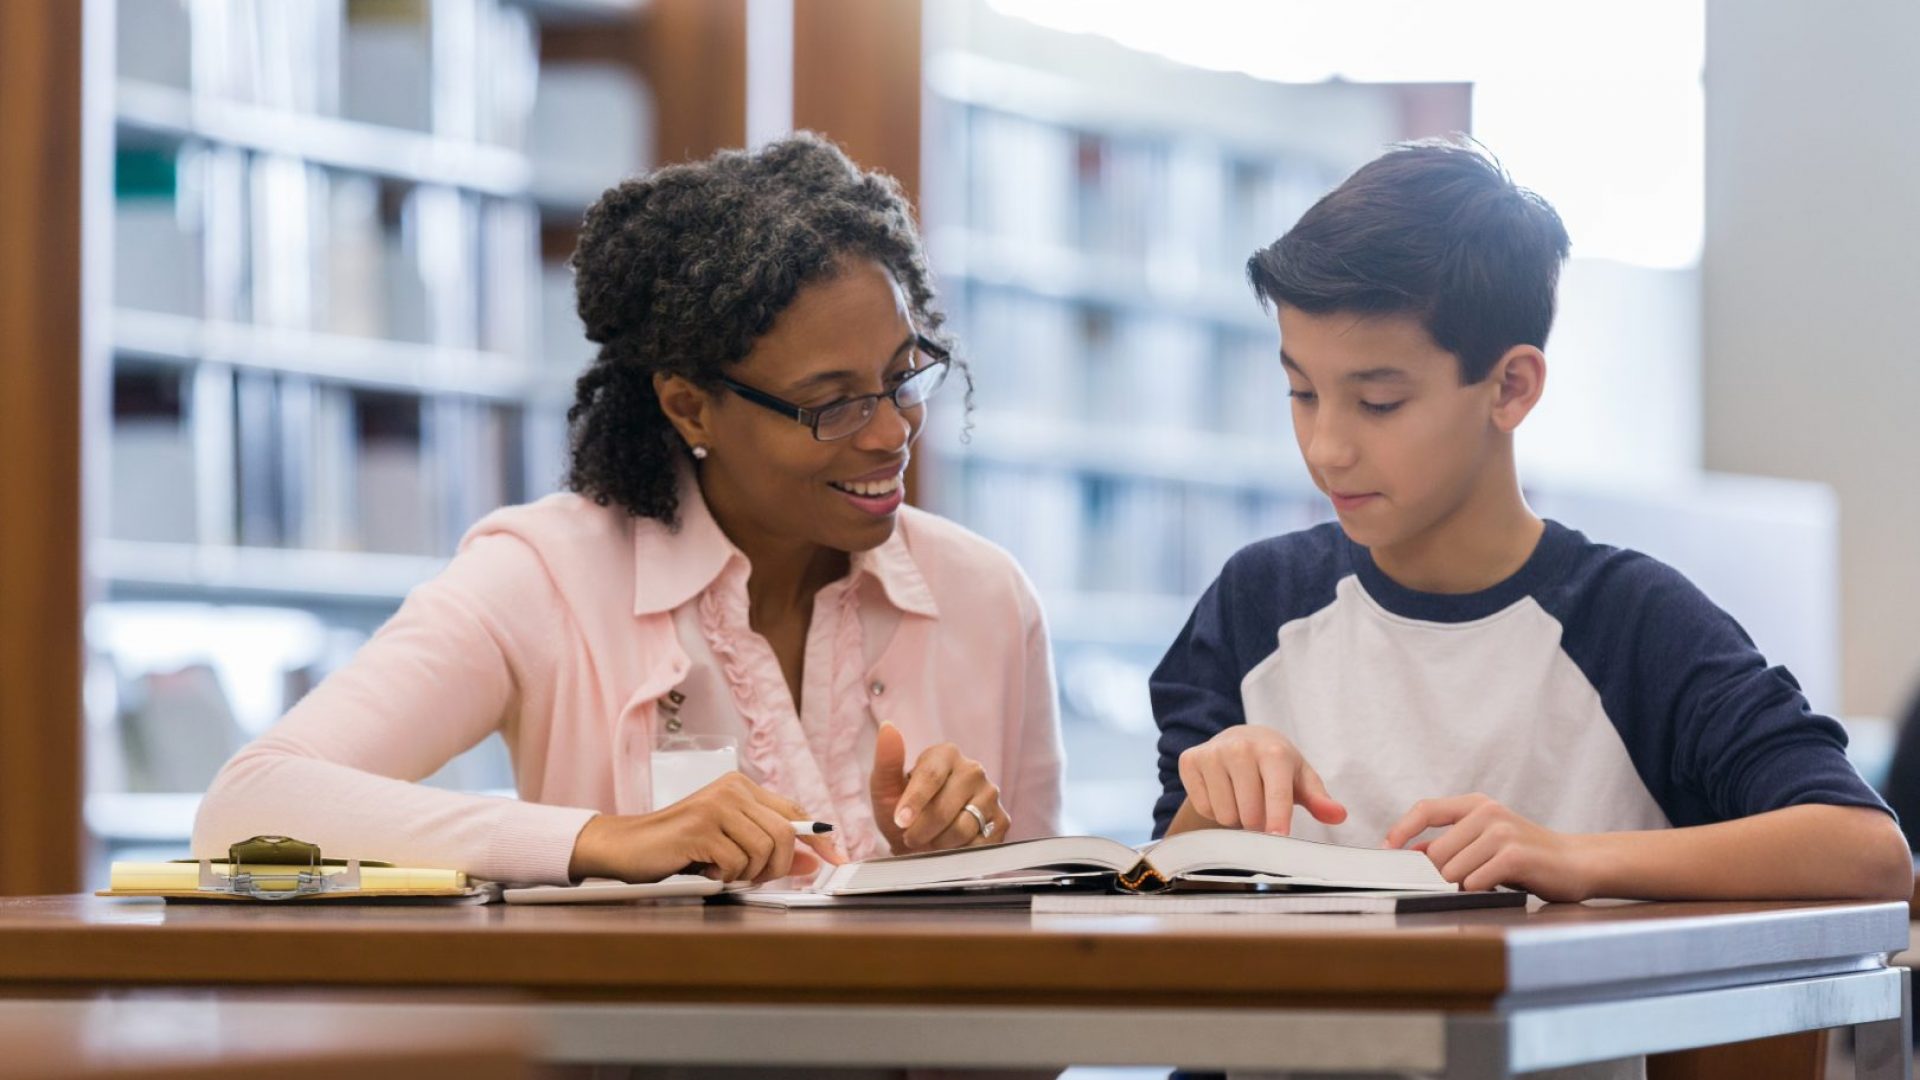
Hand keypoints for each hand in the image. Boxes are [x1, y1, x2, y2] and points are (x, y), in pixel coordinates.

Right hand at [567, 772, 844, 883]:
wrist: (627, 847)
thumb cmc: (677, 849)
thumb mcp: (729, 848)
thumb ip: (769, 852)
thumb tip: (811, 861)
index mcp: (742, 789)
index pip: (795, 811)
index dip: (818, 839)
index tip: (837, 860)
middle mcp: (732, 790)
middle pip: (785, 833)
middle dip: (777, 867)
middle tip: (752, 878)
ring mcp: (716, 805)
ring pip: (765, 849)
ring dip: (749, 873)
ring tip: (723, 872)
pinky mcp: (700, 826)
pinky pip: (738, 861)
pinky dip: (726, 876)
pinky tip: (706, 870)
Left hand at [869, 722, 1009, 851]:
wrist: (920, 841)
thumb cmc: (902, 812)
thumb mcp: (885, 788)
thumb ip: (887, 760)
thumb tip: (888, 728)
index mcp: (946, 754)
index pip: (931, 776)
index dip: (914, 802)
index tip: (900, 821)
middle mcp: (973, 770)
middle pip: (944, 808)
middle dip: (921, 830)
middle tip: (910, 837)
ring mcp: (990, 795)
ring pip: (962, 829)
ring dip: (938, 844)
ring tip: (929, 841)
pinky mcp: (1002, 820)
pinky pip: (979, 845)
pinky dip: (958, 852)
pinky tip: (950, 846)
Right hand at [1176, 725, 1345, 834]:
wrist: (1241, 739)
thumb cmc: (1276, 765)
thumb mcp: (1301, 778)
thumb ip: (1319, 799)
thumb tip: (1338, 815)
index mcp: (1273, 751)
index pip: (1276, 795)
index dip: (1278, 820)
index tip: (1277, 839)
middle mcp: (1240, 747)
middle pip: (1249, 813)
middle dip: (1257, 822)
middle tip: (1260, 808)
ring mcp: (1212, 752)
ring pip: (1225, 813)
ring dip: (1235, 817)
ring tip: (1240, 798)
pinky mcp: (1190, 760)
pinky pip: (1204, 807)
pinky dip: (1214, 809)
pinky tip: (1221, 791)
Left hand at [1385, 793, 1594, 900]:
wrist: (1577, 862)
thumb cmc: (1527, 855)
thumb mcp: (1485, 840)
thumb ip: (1451, 844)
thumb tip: (1410, 854)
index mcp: (1476, 805)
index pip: (1426, 809)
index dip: (1402, 829)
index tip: (1387, 849)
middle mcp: (1487, 812)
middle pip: (1435, 853)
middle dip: (1438, 876)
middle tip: (1457, 885)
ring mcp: (1501, 832)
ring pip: (1452, 871)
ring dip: (1461, 887)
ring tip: (1485, 884)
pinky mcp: (1514, 855)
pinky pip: (1474, 882)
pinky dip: (1479, 892)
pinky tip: (1496, 889)